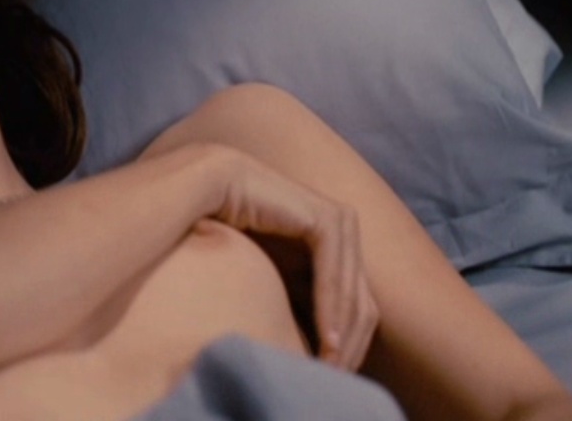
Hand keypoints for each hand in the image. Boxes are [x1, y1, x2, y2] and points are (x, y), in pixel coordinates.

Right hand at [204, 146, 378, 370]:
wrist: (208, 190)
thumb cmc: (230, 231)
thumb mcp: (273, 274)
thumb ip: (296, 296)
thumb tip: (315, 346)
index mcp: (337, 242)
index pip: (356, 306)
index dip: (349, 346)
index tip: (332, 377)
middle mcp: (346, 231)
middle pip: (362, 305)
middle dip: (352, 348)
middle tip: (335, 381)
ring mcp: (342, 223)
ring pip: (353, 296)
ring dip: (343, 338)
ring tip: (329, 370)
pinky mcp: (328, 220)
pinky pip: (335, 277)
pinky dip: (330, 313)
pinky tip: (326, 343)